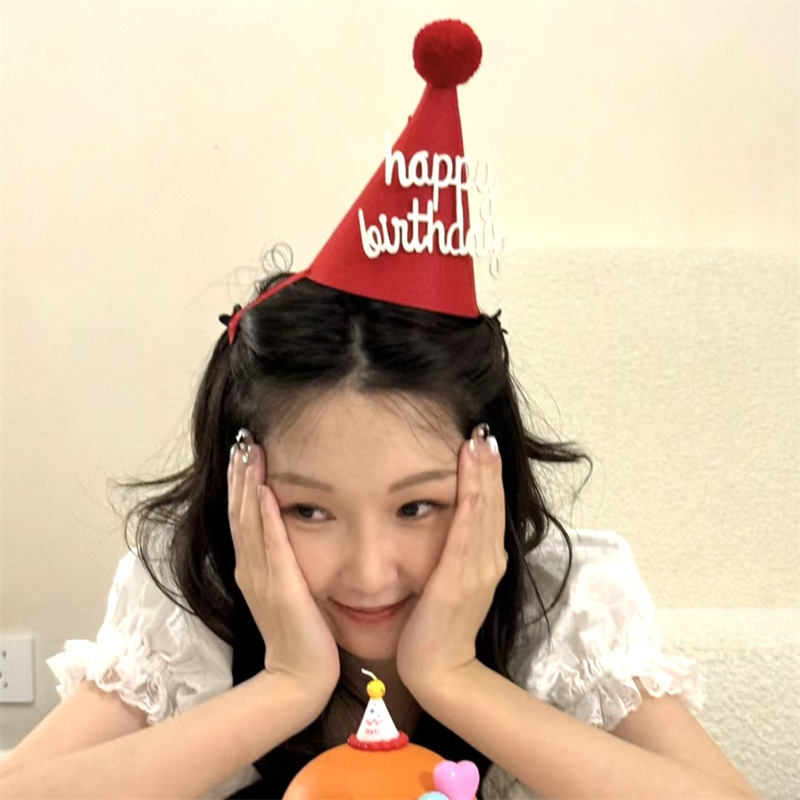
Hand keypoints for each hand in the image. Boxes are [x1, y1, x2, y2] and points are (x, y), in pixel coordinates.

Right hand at [228, 431, 339, 702]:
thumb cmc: (301, 634)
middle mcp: (251, 568)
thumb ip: (284, 562)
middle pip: (240, 511)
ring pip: (249, 521)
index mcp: (253, 567)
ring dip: (248, 484)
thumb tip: (289, 532)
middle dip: (240, 473)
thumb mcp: (288, 590)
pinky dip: (265, 516)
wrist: (301, 676)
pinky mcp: (281, 586)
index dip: (240, 482)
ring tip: (249, 451)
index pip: (242, 515)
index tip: (244, 450)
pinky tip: (265, 490)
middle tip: (242, 438)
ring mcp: (261, 577)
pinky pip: (271, 545)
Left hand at [396, 424, 506, 700]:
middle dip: (488, 465)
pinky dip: (472, 497)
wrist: (437, 669)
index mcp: (486, 560)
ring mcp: (479, 568)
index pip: (489, 508)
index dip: (488, 475)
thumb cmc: (435, 628)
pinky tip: (469, 475)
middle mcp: (489, 560)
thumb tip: (444, 528)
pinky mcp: (461, 576)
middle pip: (492, 503)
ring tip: (479, 440)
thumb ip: (452, 557)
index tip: (482, 443)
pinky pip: (469, 528)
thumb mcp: (449, 584)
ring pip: (484, 509)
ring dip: (482, 473)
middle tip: (484, 430)